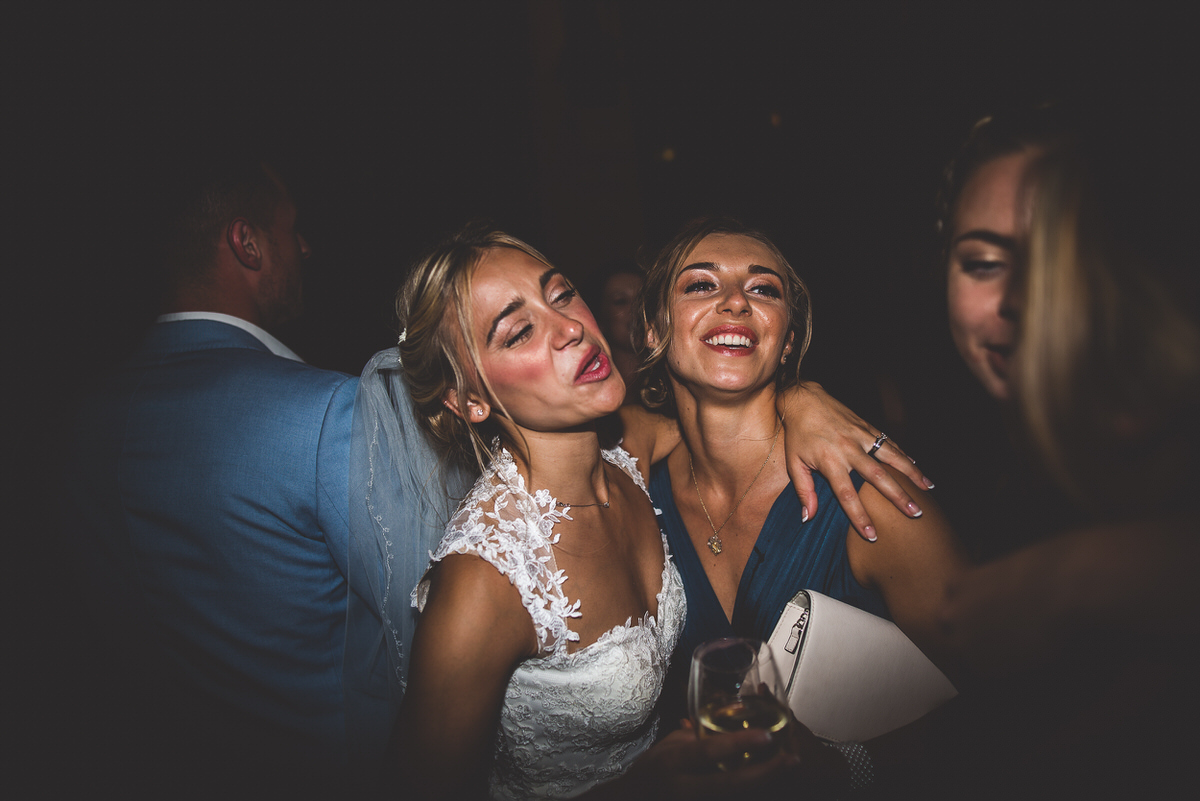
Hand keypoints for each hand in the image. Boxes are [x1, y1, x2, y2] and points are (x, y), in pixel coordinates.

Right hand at [595, 722, 794, 800]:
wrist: (638, 800)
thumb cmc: (652, 771)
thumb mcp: (667, 747)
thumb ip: (695, 733)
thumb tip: (729, 716)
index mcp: (674, 762)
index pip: (707, 752)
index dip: (738, 744)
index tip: (766, 735)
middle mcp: (687, 787)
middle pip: (732, 783)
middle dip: (766, 773)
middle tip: (793, 760)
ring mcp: (698, 800)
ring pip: (738, 794)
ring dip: (766, 784)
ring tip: (790, 768)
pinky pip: (737, 797)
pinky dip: (755, 791)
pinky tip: (774, 781)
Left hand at [778, 382, 933, 541]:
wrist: (804, 399)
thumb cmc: (798, 435)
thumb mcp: (794, 463)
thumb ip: (804, 491)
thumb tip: (809, 517)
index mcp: (830, 461)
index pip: (847, 495)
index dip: (859, 515)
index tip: (871, 534)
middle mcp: (849, 449)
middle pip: (877, 477)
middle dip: (897, 496)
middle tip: (914, 513)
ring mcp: (861, 436)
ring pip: (891, 457)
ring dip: (911, 473)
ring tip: (928, 489)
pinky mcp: (868, 427)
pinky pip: (890, 443)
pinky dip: (905, 455)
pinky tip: (918, 467)